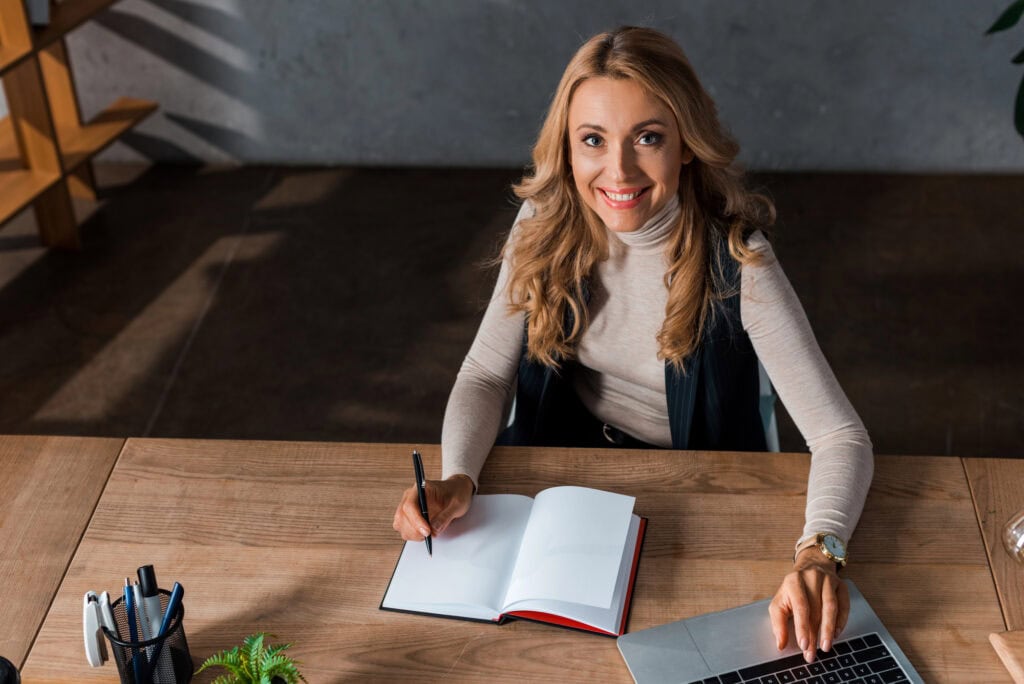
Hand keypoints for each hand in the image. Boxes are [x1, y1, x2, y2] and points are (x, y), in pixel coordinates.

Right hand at [392, 474, 473, 540]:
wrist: (457, 491)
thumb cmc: (457, 494)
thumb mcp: (457, 504)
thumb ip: (445, 516)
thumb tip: (434, 530)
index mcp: (421, 488)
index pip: (410, 505)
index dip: (416, 520)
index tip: (427, 531)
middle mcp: (411, 496)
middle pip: (402, 516)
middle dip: (414, 530)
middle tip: (429, 535)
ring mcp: (408, 506)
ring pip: (400, 523)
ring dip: (412, 533)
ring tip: (428, 534)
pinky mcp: (408, 516)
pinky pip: (403, 528)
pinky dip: (412, 534)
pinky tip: (423, 533)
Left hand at [768, 547, 849, 662]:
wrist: (811, 566)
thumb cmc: (793, 590)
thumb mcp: (780, 602)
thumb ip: (778, 623)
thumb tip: (780, 644)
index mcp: (793, 581)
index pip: (800, 606)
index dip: (802, 627)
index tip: (804, 645)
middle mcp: (812, 578)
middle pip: (815, 610)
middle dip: (814, 635)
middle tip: (812, 654)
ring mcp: (829, 580)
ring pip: (831, 607)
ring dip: (828, 630)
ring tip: (825, 647)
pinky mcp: (841, 585)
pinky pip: (844, 605)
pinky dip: (840, 622)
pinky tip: (835, 634)